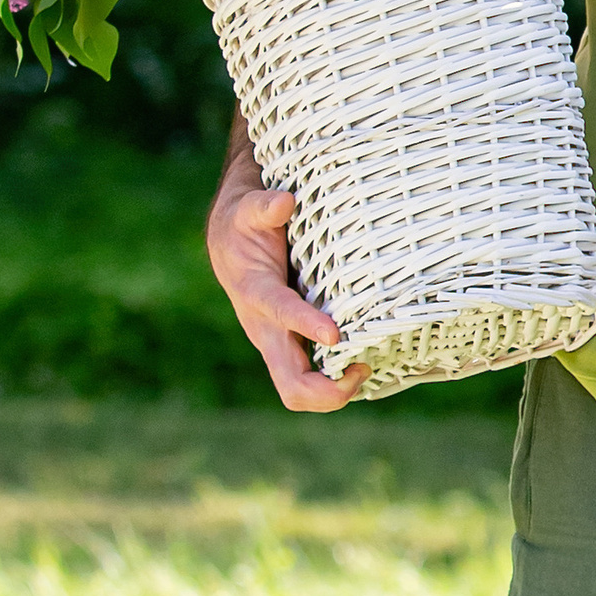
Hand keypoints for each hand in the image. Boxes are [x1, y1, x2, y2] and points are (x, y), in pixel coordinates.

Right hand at [207, 158, 363, 411]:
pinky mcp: (291, 348)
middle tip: (362, 369)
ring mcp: (279, 344)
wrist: (228, 243)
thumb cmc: (245, 225)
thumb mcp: (248, 209)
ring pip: (300, 392)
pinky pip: (312, 381)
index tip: (334, 334)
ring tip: (366, 367)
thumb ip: (264, 206)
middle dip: (326, 391)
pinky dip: (337, 383)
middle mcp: (265, 330)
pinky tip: (364, 364)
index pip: (279, 314)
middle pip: (291, 383)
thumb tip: (285, 202)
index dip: (305, 325)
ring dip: (335, 393)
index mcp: (255, 294)